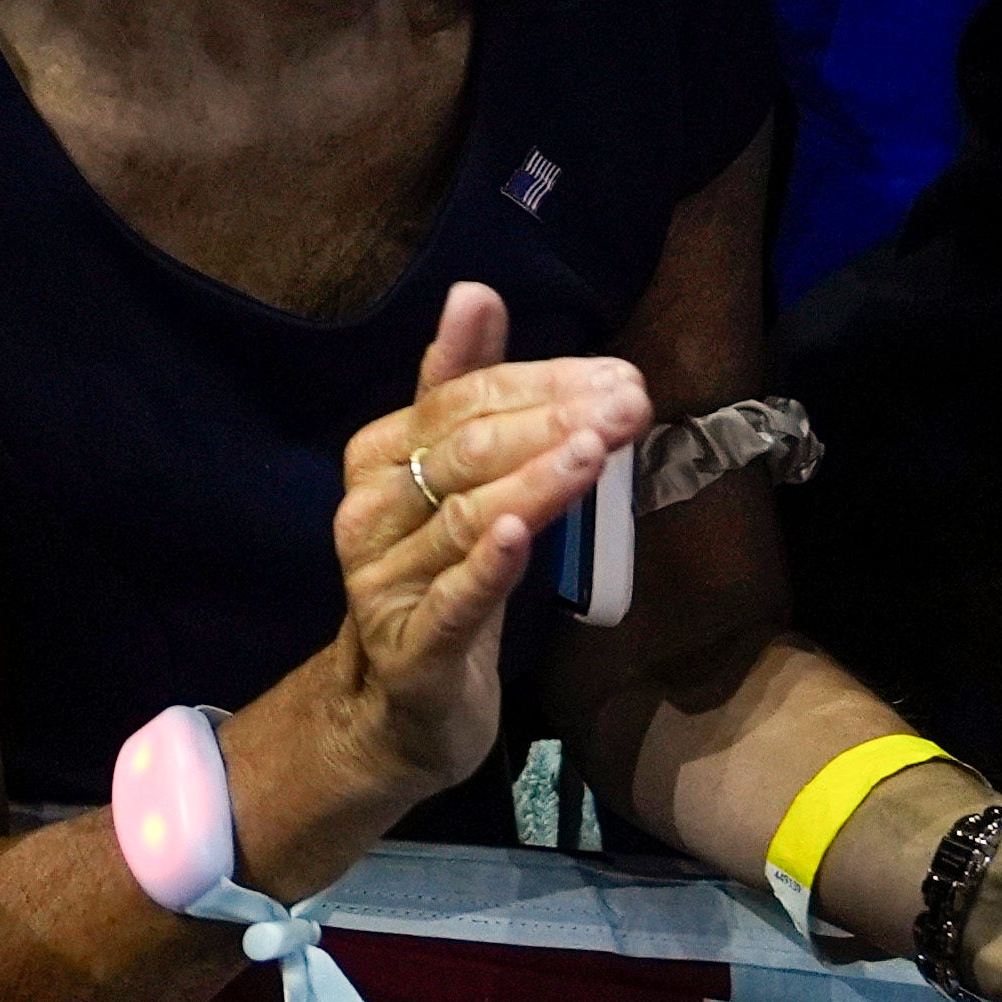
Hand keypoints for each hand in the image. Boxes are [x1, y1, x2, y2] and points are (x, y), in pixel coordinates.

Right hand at [321, 280, 642, 808]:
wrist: (397, 709)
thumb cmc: (435, 578)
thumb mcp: (449, 482)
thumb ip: (458, 388)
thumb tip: (474, 292)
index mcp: (378, 458)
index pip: (459, 400)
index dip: (539, 382)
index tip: (617, 374)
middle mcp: (370, 511)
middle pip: (465, 452)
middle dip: (552, 421)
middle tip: (631, 402)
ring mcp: (383, 581)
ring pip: (466, 519)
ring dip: (535, 481)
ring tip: (596, 449)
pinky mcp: (412, 648)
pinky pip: (453, 600)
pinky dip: (487, 565)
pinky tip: (520, 534)